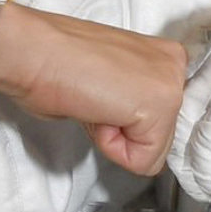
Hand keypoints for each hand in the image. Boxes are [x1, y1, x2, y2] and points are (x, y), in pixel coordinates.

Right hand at [0, 5, 186, 175]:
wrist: (35, 51)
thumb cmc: (53, 60)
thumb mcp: (108, 78)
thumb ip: (129, 96)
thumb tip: (127, 120)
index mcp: (163, 55)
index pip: (160, 119)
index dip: (124, 122)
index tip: (100, 95)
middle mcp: (175, 65)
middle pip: (161, 138)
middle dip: (123, 132)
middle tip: (94, 99)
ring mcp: (172, 84)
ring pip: (153, 151)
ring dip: (116, 139)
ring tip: (94, 103)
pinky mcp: (161, 106)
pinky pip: (142, 159)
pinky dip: (111, 147)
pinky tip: (96, 110)